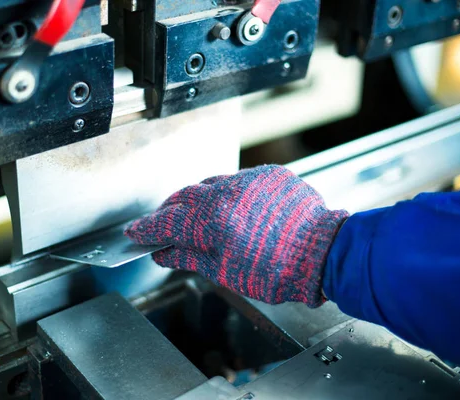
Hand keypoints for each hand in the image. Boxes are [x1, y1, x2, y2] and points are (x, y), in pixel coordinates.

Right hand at [125, 165, 347, 306]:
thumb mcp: (226, 272)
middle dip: (169, 212)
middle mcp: (226, 193)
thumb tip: (163, 253)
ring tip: (196, 218)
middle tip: (161, 226)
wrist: (324, 253)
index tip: (135, 232)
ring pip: (209, 185)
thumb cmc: (278, 270)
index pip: (167, 223)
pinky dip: (226, 194)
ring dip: (197, 200)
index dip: (147, 229)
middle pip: (183, 198)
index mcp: (212, 221)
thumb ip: (189, 258)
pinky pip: (237, 180)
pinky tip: (230, 208)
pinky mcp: (268, 175)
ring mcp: (248, 180)